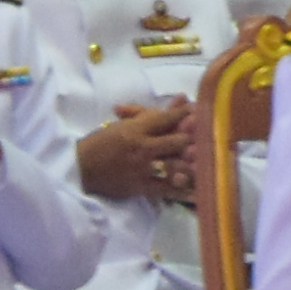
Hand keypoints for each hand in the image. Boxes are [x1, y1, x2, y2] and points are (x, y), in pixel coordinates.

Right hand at [77, 97, 199, 205]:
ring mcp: (142, 168)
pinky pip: (166, 190)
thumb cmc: (102, 143)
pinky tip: (199, 192)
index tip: (204, 112)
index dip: (187, 115)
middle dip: (194, 139)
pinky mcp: (140, 186)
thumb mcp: (124, 124)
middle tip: (211, 138)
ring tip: (209, 163)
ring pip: (173, 165)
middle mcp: (142, 147)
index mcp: (136, 129)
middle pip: (175, 141)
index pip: (166, 118)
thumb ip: (150, 112)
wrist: (79, 168)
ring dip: (192, 164)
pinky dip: (183, 192)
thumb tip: (181, 97)